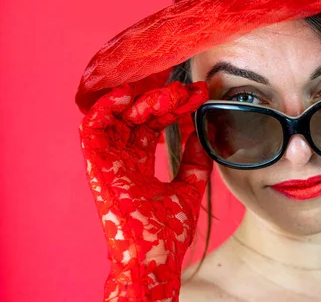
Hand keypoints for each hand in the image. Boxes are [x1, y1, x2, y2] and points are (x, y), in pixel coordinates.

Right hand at [79, 81, 209, 300]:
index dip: (174, 107)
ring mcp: (108, 162)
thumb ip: (193, 162)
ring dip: (140, 100)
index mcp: (138, 164)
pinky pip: (92, 130)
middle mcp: (121, 159)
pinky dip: (106, 108)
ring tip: (166, 92)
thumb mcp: (187, 187)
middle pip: (137, 118)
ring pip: (117, 118)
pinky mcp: (97, 166)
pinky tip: (128, 95)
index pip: (153, 125)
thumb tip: (202, 135)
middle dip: (162, 99)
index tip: (198, 95)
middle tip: (185, 89)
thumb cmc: (167, 231)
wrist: (155, 257)